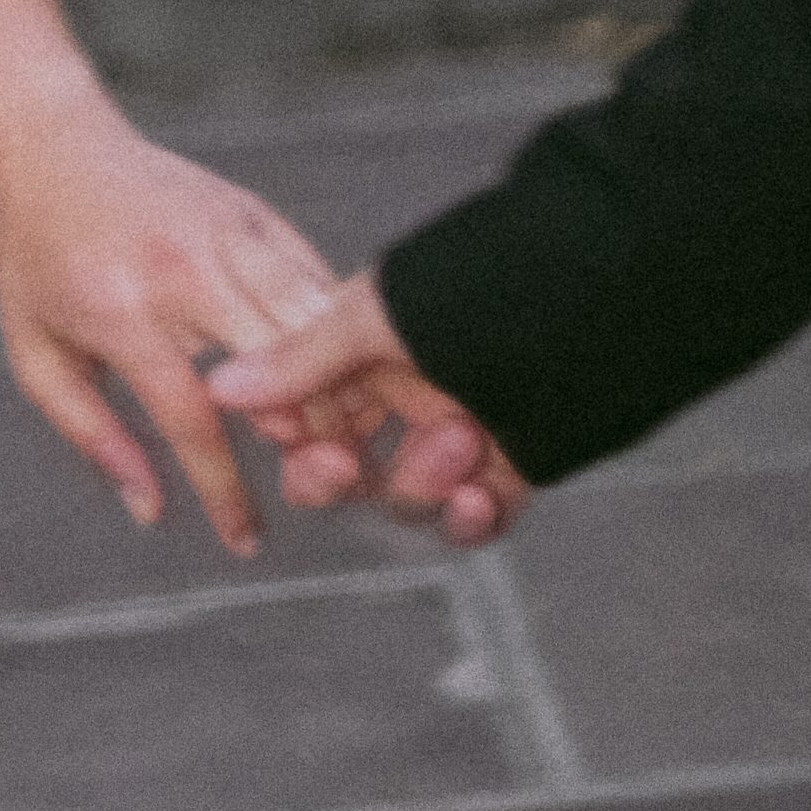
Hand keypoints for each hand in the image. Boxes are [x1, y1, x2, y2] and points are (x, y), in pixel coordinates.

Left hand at [0, 79, 346, 558]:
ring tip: (336, 445)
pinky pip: (322, 285)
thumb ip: (92, 435)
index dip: (228, 493)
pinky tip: (339, 382)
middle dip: (314, 441)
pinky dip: (340, 339)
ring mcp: (231, 234)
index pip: (196, 418)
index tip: (246, 542)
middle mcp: (186, 268)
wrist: (49, 145)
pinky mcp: (260, 216)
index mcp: (123, 309)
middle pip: (284, 369)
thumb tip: (151, 512)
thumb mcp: (35, 353)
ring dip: (341, 392)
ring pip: (320, 327)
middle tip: (319, 490)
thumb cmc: (36, 261)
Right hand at [207, 272, 529, 543]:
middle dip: (339, 475)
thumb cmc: (477, 289)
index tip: (304, 444)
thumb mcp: (372, 318)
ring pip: (408, 500)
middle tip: (347, 464)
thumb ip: (297, 361)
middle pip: (345, 472)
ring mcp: (457, 437)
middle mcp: (404, 400)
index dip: (298, 444)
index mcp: (362, 356)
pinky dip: (471, 520)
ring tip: (463, 440)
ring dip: (421, 485)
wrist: (592, 298)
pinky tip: (482, 496)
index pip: (305, 421)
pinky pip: (474, 521)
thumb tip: (218, 387)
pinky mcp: (510, 470)